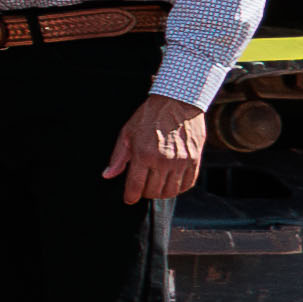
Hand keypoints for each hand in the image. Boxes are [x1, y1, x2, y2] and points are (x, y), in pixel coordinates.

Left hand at [105, 92, 207, 207]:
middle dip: (145, 193)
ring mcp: (181, 162)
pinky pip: (187, 184)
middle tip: (141, 188)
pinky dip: (178, 188)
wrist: (177, 103)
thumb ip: (118, 157)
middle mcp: (163, 161)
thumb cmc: (149, 117)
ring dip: (161, 193)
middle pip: (153, 191)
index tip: (128, 198)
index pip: (135, 186)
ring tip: (155, 185)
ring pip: (171, 191)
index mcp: (143, 155)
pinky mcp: (194, 160)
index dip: (130, 196)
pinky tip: (171, 182)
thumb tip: (108, 175)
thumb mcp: (127, 133)